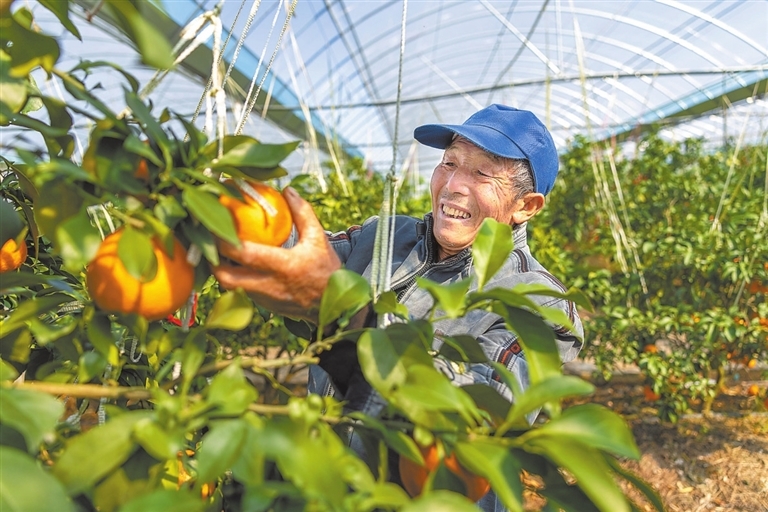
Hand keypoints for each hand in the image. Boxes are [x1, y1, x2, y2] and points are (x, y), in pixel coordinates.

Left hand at [212, 187, 340, 323]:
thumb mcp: (318, 239)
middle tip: (208, 241)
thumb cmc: (326, 270)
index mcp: (284, 267)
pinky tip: (234, 263)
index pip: (245, 254)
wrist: (335, 306)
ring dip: (221, 269)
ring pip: (230, 286)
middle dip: (211, 260)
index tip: (212, 225)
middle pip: (227, 277)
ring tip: (216, 250)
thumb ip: (303, 213)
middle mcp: (270, 286)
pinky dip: (234, 277)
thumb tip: (287, 190)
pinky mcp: (263, 307)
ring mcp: (264, 300)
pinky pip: (241, 291)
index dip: (224, 242)